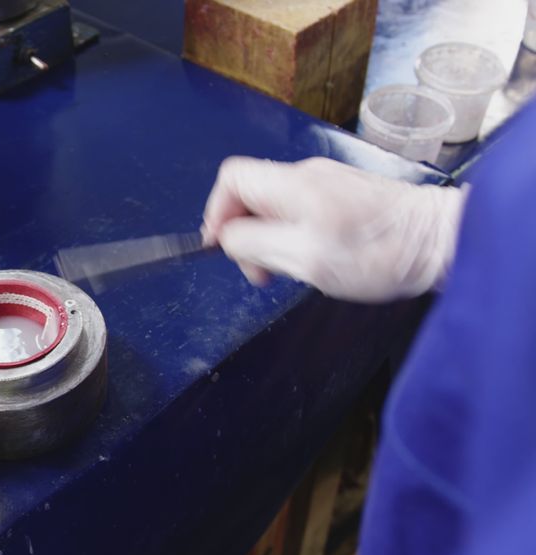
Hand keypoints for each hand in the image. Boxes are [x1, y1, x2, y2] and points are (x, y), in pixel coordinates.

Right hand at [200, 157, 466, 302]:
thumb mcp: (305, 258)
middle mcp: (307, 175)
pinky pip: (301, 211)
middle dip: (245, 234)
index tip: (222, 247)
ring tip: (293, 270)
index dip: (216, 212)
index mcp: (292, 185)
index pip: (231, 178)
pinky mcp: (347, 196)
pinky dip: (295, 237)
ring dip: (271, 240)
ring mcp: (329, 183)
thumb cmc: (378, 253)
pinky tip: (317, 260)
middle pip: (251, 194)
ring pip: (275, 206)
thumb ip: (255, 244)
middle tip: (263, 273)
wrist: (444, 243)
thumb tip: (227, 238)